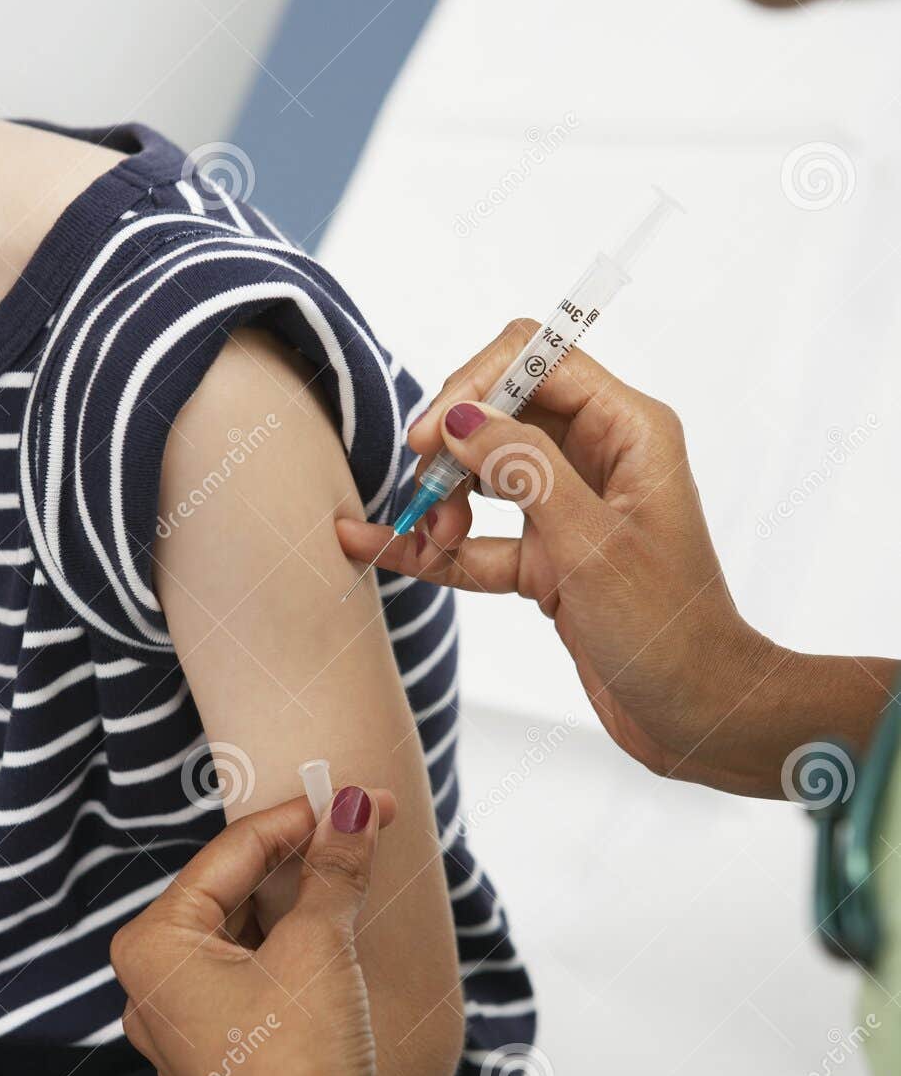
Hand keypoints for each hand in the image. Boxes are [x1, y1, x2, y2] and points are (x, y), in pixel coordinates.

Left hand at [111, 786, 394, 1075]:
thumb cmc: (296, 1063)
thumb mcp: (320, 948)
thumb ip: (335, 869)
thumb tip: (354, 809)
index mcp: (151, 945)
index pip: (233, 852)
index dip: (303, 817)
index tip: (359, 797)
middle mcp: (150, 983)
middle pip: (232, 887)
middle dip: (301, 854)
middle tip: (362, 823)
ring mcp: (179, 1023)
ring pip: (242, 930)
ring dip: (299, 897)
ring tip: (354, 867)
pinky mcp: (216, 1053)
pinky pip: (249, 973)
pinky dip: (291, 944)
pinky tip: (333, 927)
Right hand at [338, 320, 777, 794]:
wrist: (699, 715)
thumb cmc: (669, 632)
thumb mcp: (591, 545)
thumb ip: (525, 471)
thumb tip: (460, 416)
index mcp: (629, 430)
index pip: (535, 360)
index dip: (473, 387)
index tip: (427, 440)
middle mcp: (600, 456)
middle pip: (499, 414)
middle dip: (451, 451)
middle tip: (427, 503)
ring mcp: (571, 508)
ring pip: (482, 476)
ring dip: (441, 502)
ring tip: (427, 540)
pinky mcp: (549, 559)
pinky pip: (479, 539)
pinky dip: (435, 547)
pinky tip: (377, 545)